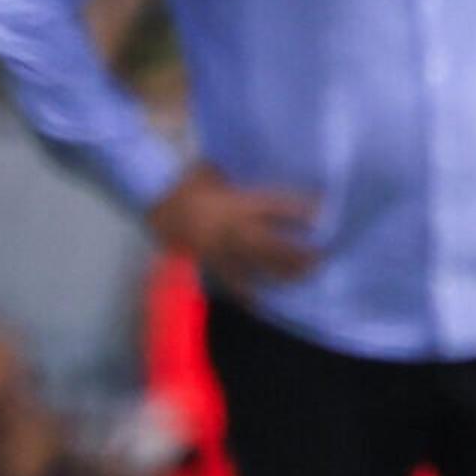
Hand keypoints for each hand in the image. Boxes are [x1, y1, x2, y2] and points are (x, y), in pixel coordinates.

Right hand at [146, 163, 318, 290]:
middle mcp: (230, 227)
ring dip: (281, 273)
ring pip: (256, 265)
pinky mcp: (206, 261)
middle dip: (297, 252)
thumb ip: (240, 181)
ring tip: (302, 278)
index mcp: (236, 202)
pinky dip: (245, 294)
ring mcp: (219, 248)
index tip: (323, 215)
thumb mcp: (217, 171)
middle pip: (272, 244)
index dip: (301, 210)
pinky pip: (228, 280)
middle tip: (320, 257)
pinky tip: (260, 303)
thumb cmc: (189, 180)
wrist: (153, 197)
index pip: (277, 206)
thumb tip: (266, 172)